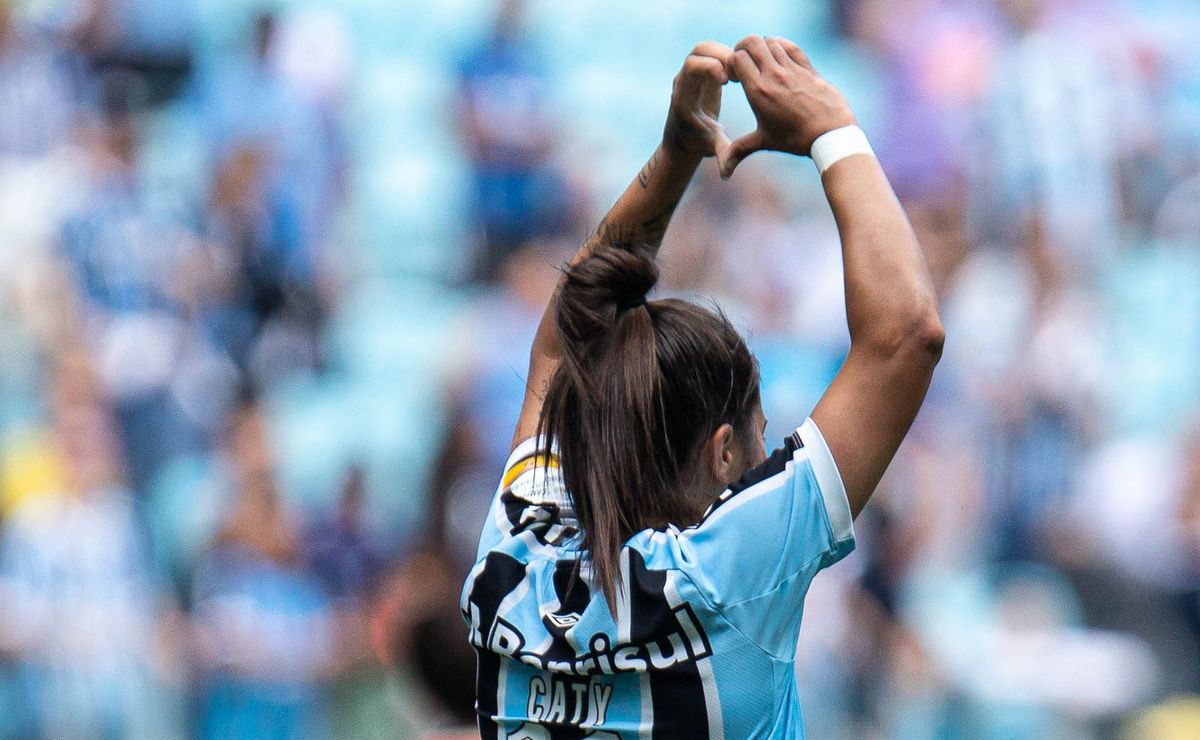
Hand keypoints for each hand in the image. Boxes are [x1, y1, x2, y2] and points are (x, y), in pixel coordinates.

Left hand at [663, 41, 734, 159]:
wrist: (683, 138)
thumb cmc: (697, 143)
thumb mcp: (710, 147)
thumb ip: (720, 153)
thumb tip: (726, 173)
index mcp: (684, 96)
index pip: (692, 67)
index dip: (711, 67)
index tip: (728, 81)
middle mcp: (684, 81)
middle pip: (698, 50)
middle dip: (721, 54)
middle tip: (738, 71)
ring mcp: (691, 74)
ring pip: (705, 48)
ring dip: (725, 53)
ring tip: (740, 72)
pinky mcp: (701, 71)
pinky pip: (712, 53)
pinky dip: (726, 57)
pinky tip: (738, 73)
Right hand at [719, 36, 856, 177]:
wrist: (829, 135)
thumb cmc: (794, 140)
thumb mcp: (763, 142)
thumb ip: (738, 152)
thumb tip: (723, 174)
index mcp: (758, 91)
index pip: (736, 58)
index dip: (731, 62)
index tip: (735, 76)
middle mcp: (774, 76)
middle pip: (751, 42)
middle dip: (743, 47)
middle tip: (745, 62)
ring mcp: (792, 69)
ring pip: (770, 41)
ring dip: (762, 48)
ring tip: (762, 62)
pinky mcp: (807, 67)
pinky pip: (791, 46)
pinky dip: (781, 46)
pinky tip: (779, 58)